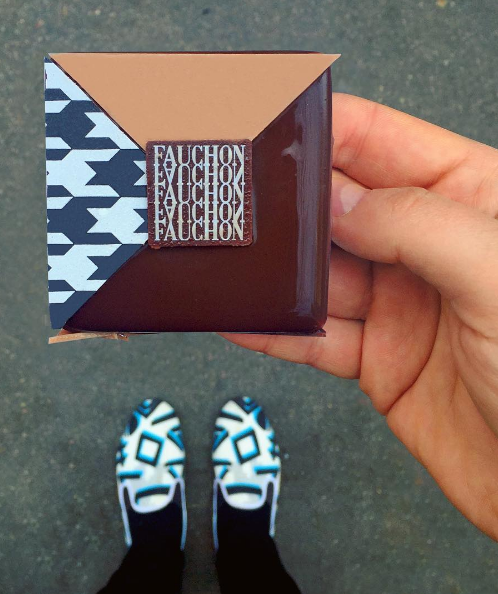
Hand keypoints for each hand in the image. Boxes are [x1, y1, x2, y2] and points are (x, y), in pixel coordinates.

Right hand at [221, 94, 497, 540]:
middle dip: (293, 203)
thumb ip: (418, 228)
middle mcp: (429, 251)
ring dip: (278, 271)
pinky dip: (276, 329)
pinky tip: (246, 316)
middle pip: (342, 211)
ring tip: (238, 258)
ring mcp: (399, 306)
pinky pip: (314, 337)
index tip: (279, 124)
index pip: (387, 146)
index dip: (331, 130)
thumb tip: (341, 205)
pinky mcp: (377, 359)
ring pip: (320, 276)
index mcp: (473, 204)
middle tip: (245, 195)